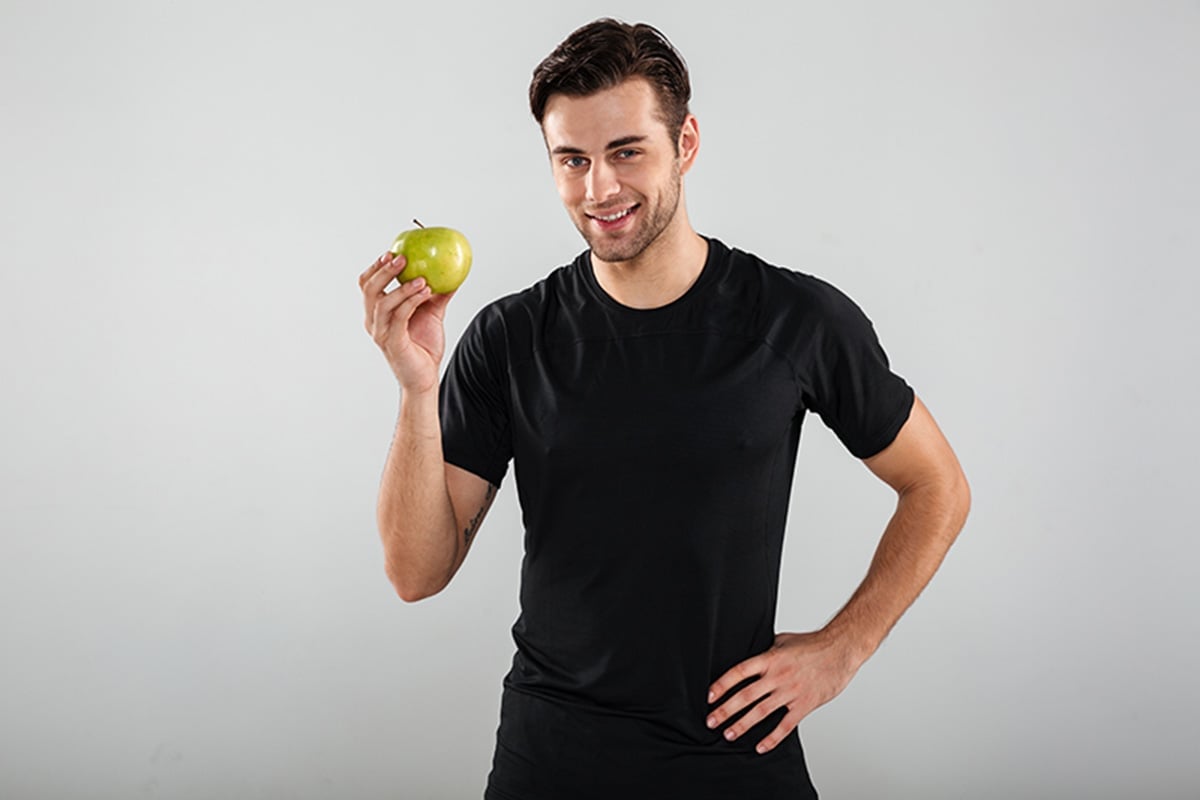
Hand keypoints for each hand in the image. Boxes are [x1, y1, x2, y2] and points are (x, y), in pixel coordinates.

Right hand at [359, 251, 454, 393]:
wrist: (425, 378)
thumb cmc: (424, 348)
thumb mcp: (432, 314)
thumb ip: (438, 294)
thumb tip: (452, 273)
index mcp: (378, 313)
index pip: (368, 285)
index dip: (376, 267)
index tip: (392, 251)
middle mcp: (374, 321)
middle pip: (369, 289)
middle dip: (383, 270)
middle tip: (402, 258)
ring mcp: (381, 332)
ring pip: (383, 302)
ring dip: (402, 287)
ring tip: (422, 278)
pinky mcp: (393, 342)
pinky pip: (399, 316)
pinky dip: (411, 301)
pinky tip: (425, 292)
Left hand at [705, 631, 861, 753]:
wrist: (841, 650)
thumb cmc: (813, 644)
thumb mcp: (783, 641)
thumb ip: (766, 651)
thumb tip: (750, 653)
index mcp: (770, 658)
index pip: (739, 672)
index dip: (722, 685)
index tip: (709, 696)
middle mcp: (778, 676)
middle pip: (745, 695)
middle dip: (725, 710)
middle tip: (711, 721)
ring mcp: (791, 691)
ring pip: (761, 712)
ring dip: (742, 725)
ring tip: (729, 734)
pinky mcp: (804, 705)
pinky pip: (785, 726)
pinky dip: (772, 738)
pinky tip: (760, 746)